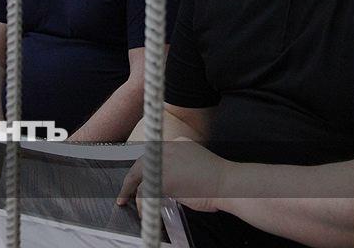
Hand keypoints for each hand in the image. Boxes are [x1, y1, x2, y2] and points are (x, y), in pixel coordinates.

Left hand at [116, 138, 230, 213]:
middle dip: (131, 179)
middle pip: (142, 163)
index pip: (153, 155)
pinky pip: (145, 192)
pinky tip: (142, 211)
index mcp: (177, 142)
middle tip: (125, 191)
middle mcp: (167, 148)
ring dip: (129, 190)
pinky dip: (141, 203)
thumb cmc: (217, 180)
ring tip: (126, 200)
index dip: (145, 169)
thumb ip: (178, 165)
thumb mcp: (195, 161)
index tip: (139, 178)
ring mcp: (164, 162)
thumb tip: (166, 180)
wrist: (228, 184)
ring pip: (138, 176)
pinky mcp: (163, 179)